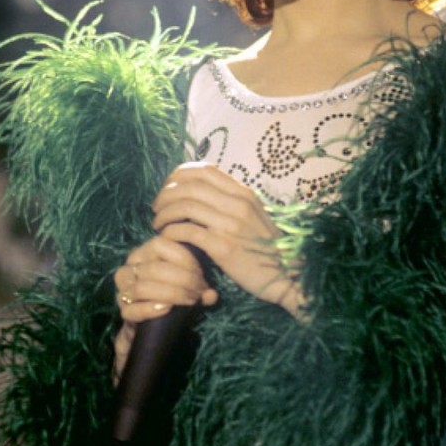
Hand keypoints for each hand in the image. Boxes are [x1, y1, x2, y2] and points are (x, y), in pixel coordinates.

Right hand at [113, 234, 217, 378]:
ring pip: (142, 288)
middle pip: (154, 268)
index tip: (201, 274)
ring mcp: (123, 290)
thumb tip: (212, 294)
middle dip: (183, 279)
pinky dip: (152, 309)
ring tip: (191, 300)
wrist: (150, 324)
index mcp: (144, 253)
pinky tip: (168, 309)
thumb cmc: (173, 295)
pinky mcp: (123, 312)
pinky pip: (133, 310)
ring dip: (172, 294)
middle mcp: (129, 268)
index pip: (160, 244)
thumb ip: (200, 286)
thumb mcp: (187, 284)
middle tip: (199, 291)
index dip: (184, 258)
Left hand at [151, 162, 305, 314]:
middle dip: (165, 194)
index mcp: (244, 193)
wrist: (289, 276)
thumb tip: (204, 192)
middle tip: (157, 207)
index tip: (168, 187)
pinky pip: (188, 231)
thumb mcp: (255, 215)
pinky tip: (167, 237)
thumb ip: (232, 202)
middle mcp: (238, 204)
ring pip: (185, 205)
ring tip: (158, 224)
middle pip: (189, 185)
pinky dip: (171, 232)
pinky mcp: (224, 248)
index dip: (179, 174)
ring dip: (164, 213)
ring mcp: (231, 225)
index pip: (204, 169)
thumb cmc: (268, 248)